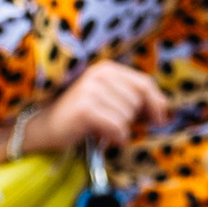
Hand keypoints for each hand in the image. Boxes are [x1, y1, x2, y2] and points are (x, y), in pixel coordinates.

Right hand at [28, 61, 170, 155]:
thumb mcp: (108, 101)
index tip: (159, 119)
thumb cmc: (79, 117)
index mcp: (107, 68)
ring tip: (101, 129)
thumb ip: (134, 99)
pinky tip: (103, 138)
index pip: (145, 84)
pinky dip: (115, 137)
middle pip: (138, 102)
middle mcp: (99, 74)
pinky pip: (117, 127)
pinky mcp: (86, 108)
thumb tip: (164, 108)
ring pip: (128, 116)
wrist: (43, 127)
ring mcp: (91, 90)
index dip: (156, 104)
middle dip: (131, 118)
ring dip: (119, 129)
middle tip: (113, 126)